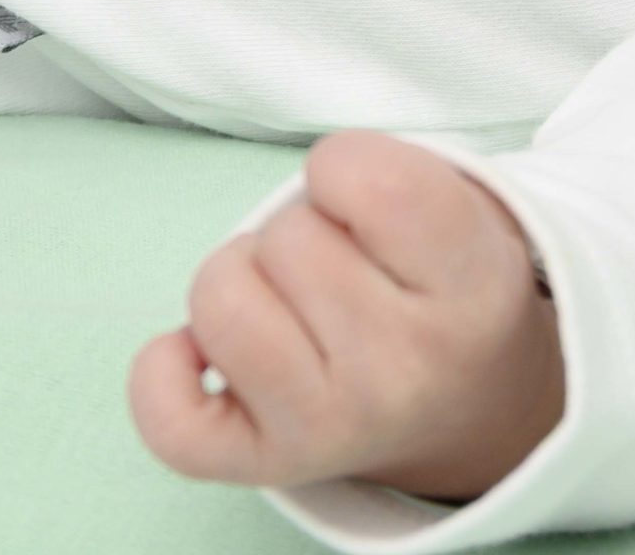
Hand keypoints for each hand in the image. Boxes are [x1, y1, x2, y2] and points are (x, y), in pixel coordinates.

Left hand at [129, 129, 564, 504]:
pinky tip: (208, 356)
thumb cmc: (440, 281)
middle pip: (283, 236)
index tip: (370, 203)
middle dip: (298, 231)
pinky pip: (167, 416)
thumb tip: (273, 231)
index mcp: (471, 286)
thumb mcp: (464, 211)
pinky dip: (163, 371)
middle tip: (341, 265)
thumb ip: (385, 179)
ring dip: (239, 281)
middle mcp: (407, 365)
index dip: (345, 169)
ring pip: (219, 299)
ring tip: (289, 303)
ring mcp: (333, 423)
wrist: (467, 401)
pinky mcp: (267, 465)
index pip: (366, 180)